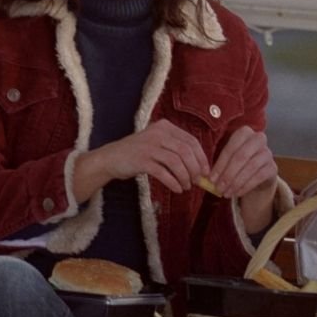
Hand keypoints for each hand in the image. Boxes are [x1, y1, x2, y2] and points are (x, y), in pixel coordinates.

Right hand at [80, 120, 208, 198]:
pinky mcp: (141, 160)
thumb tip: (200, 169)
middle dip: (195, 168)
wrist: (110, 158)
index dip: (202, 157)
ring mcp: (149, 146)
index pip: (191, 140)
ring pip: (176, 162)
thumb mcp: (157, 144)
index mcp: (165, 127)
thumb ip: (176, 151)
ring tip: (186, 186)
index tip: (206, 171)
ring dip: (185, 177)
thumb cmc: (137, 153)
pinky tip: (177, 189)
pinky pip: (163, 172)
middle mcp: (158, 133)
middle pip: (186, 151)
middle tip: (197, 181)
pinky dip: (173, 182)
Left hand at [210, 126, 276, 233]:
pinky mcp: (273, 167)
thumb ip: (220, 166)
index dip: (220, 165)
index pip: (231, 148)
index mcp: (244, 132)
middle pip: (241, 156)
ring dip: (236, 182)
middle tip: (218, 188)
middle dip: (228, 174)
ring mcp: (268, 153)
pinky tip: (236, 193)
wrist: (259, 171)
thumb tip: (207, 179)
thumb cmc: (239, 163)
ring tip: (225, 193)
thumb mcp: (229, 159)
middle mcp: (258, 139)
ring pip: (250, 167)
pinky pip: (258, 177)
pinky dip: (245, 186)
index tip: (211, 179)